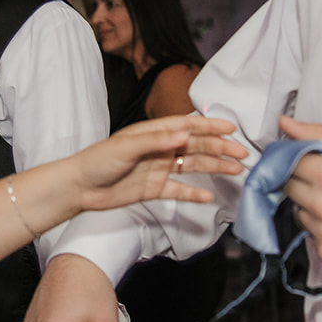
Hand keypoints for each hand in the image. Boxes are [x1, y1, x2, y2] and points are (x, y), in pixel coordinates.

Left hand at [72, 114, 245, 212]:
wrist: (79, 188)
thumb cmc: (98, 161)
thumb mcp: (126, 146)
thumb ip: (157, 140)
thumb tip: (185, 133)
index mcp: (154, 133)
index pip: (188, 126)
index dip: (210, 125)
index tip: (231, 127)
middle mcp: (159, 149)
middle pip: (196, 146)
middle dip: (220, 148)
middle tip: (242, 154)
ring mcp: (158, 168)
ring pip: (192, 166)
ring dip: (214, 167)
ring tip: (236, 171)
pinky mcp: (153, 188)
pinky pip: (179, 189)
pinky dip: (194, 193)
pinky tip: (209, 196)